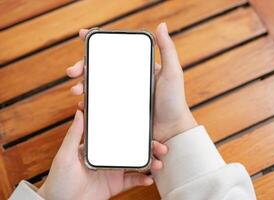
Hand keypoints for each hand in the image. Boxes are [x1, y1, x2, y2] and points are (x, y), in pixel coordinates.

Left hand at [38, 110, 167, 199]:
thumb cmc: (59, 178)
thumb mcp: (65, 154)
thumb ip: (74, 134)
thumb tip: (79, 111)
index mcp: (98, 146)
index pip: (118, 135)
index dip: (133, 130)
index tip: (146, 125)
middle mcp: (108, 157)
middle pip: (132, 149)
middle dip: (148, 147)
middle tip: (160, 146)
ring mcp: (112, 171)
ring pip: (135, 164)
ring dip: (149, 163)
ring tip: (158, 163)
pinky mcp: (114, 185)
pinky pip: (131, 181)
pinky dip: (142, 180)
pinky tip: (149, 180)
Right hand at [67, 23, 196, 142]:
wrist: (172, 130)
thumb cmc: (174, 100)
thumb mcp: (172, 72)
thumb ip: (167, 49)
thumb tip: (161, 25)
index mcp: (137, 67)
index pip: (115, 52)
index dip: (98, 44)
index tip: (83, 36)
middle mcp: (127, 79)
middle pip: (100, 68)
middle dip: (83, 66)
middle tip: (72, 71)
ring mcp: (122, 95)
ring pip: (97, 86)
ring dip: (83, 85)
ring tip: (76, 90)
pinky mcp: (119, 110)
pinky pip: (100, 104)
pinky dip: (89, 103)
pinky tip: (82, 104)